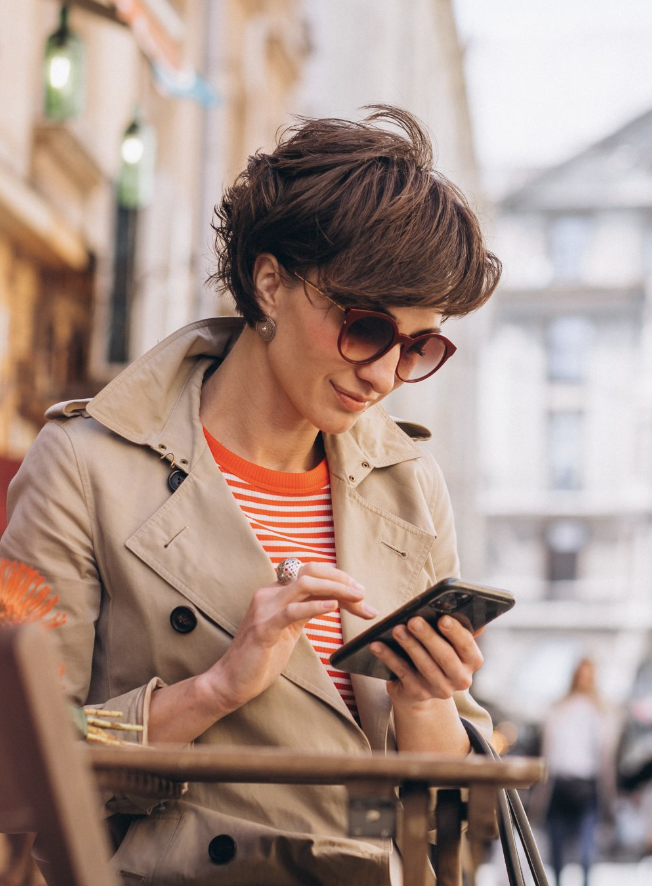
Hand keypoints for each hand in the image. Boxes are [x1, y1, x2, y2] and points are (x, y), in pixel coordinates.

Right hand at [203, 563, 376, 715]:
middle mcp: (269, 594)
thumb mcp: (289, 628)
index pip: (311, 573)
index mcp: (275, 592)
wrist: (230, 681)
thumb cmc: (261, 657)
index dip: (338, 578)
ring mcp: (265, 609)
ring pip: (304, 585)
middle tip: (363, 593)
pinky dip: (315, 606)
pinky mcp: (264, 629)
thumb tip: (333, 599)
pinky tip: (334, 607)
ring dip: (336, 589)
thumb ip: (306, 610)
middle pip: (310, 571)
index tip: (359, 592)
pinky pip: (292, 611)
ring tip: (357, 597)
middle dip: (341, 579)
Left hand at [369, 614, 482, 711]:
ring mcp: (439, 689)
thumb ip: (456, 627)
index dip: (455, 632)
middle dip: (428, 637)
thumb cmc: (436, 652)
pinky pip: (402, 673)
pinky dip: (388, 657)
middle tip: (413, 620)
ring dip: (409, 645)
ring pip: (424, 665)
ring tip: (396, 629)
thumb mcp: (450, 641)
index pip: (467, 645)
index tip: (443, 618)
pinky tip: (377, 645)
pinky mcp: (418, 693)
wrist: (421, 686)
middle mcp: (460, 678)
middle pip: (445, 656)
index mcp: (472, 660)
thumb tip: (459, 608)